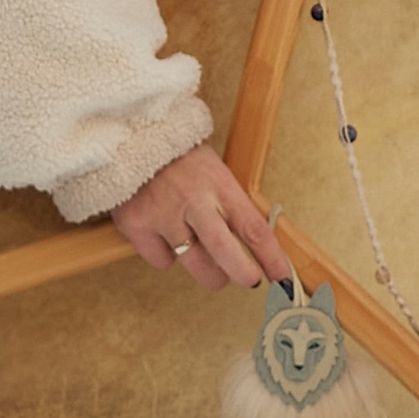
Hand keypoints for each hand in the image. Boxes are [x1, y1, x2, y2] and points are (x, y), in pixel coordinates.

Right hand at [112, 147, 285, 292]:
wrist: (134, 137)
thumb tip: (257, 249)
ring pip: (195, 266)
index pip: (253, 228)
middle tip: (249, 280)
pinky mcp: (136, 224)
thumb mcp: (216, 173)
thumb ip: (231, 207)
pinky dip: (167, 256)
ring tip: (206, 258)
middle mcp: (192, 200)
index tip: (284, 279)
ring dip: (209, 272)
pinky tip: (166, 236)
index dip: (272, 258)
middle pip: (225, 253)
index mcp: (219, 184)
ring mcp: (162, 214)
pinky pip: (161, 261)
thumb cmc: (181, 159)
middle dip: (243, 275)